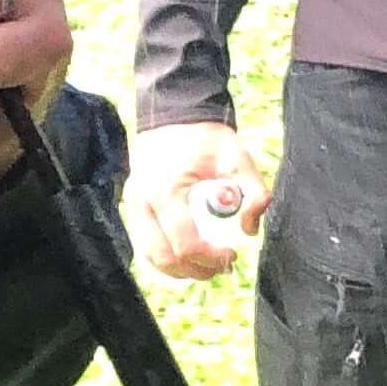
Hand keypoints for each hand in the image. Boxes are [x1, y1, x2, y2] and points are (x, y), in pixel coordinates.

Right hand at [125, 121, 268, 278]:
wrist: (174, 116)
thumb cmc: (206, 138)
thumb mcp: (238, 157)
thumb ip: (254, 192)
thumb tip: (249, 229)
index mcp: (166, 190)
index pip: (185, 243)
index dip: (211, 258)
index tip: (232, 253)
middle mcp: (142, 201)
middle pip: (164, 257)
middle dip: (196, 269)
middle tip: (222, 265)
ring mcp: (132, 205)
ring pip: (149, 257)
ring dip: (179, 269)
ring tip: (206, 265)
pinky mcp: (132, 207)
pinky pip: (143, 246)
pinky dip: (164, 258)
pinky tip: (186, 258)